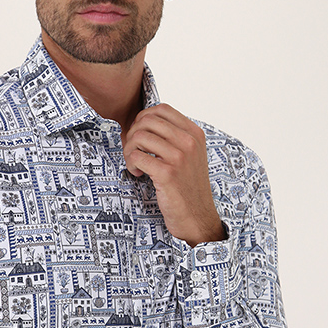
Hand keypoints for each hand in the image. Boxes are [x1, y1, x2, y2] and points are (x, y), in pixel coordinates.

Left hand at [123, 103, 224, 246]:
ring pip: (139, 137)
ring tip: (136, 164)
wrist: (197, 217)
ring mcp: (179, 157)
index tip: (140, 135)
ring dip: (129, 151)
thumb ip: (174, 136)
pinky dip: (131, 165)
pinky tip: (139, 173)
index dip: (143, 118)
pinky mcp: (167, 174)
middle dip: (133, 134)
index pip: (162, 109)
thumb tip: (144, 121)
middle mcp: (189, 142)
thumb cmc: (188, 187)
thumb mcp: (190, 155)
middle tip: (134, 151)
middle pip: (147, 120)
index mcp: (195, 134)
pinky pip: (136, 157)